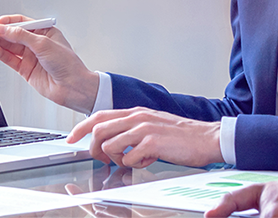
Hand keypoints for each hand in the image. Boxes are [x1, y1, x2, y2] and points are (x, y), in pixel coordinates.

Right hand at [0, 14, 98, 113]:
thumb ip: (21, 36)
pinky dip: (2, 55)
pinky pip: (10, 60)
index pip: (22, 23)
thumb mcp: (44, 44)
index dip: (8, 22)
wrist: (73, 87)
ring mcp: (31, 57)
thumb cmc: (68, 64)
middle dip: (0, 33)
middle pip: (13, 35)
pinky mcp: (26, 69)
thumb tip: (5, 29)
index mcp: (45, 31)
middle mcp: (37, 43)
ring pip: (10, 47)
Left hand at [68, 107, 223, 168]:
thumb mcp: (152, 125)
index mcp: (135, 112)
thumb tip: (112, 142)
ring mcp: (144, 129)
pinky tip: (149, 161)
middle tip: (105, 161)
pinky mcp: (153, 143)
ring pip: (110, 145)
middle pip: (98, 130)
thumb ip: (131, 129)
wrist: (207, 137)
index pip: (98, 116)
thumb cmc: (181, 135)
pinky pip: (130, 158)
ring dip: (117, 159)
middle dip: (95, 149)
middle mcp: (137, 117)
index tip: (70, 139)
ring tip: (133, 160)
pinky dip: (135, 164)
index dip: (80, 128)